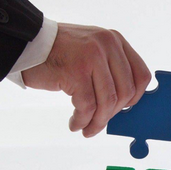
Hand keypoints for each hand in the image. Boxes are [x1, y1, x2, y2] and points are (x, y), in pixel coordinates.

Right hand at [22, 23, 151, 137]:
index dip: (135, 98)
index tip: (122, 109)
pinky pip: (87, 106)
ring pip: (107, 102)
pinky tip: (75, 123)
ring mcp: (92, 57)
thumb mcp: (92, 50)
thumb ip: (109, 69)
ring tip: (87, 128)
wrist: (28, 43)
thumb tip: (124, 103)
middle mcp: (107, 46)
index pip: (141, 75)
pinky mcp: (76, 71)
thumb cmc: (59, 52)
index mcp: (115, 41)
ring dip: (98, 122)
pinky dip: (82, 120)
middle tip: (99, 123)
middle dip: (112, 114)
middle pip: (125, 92)